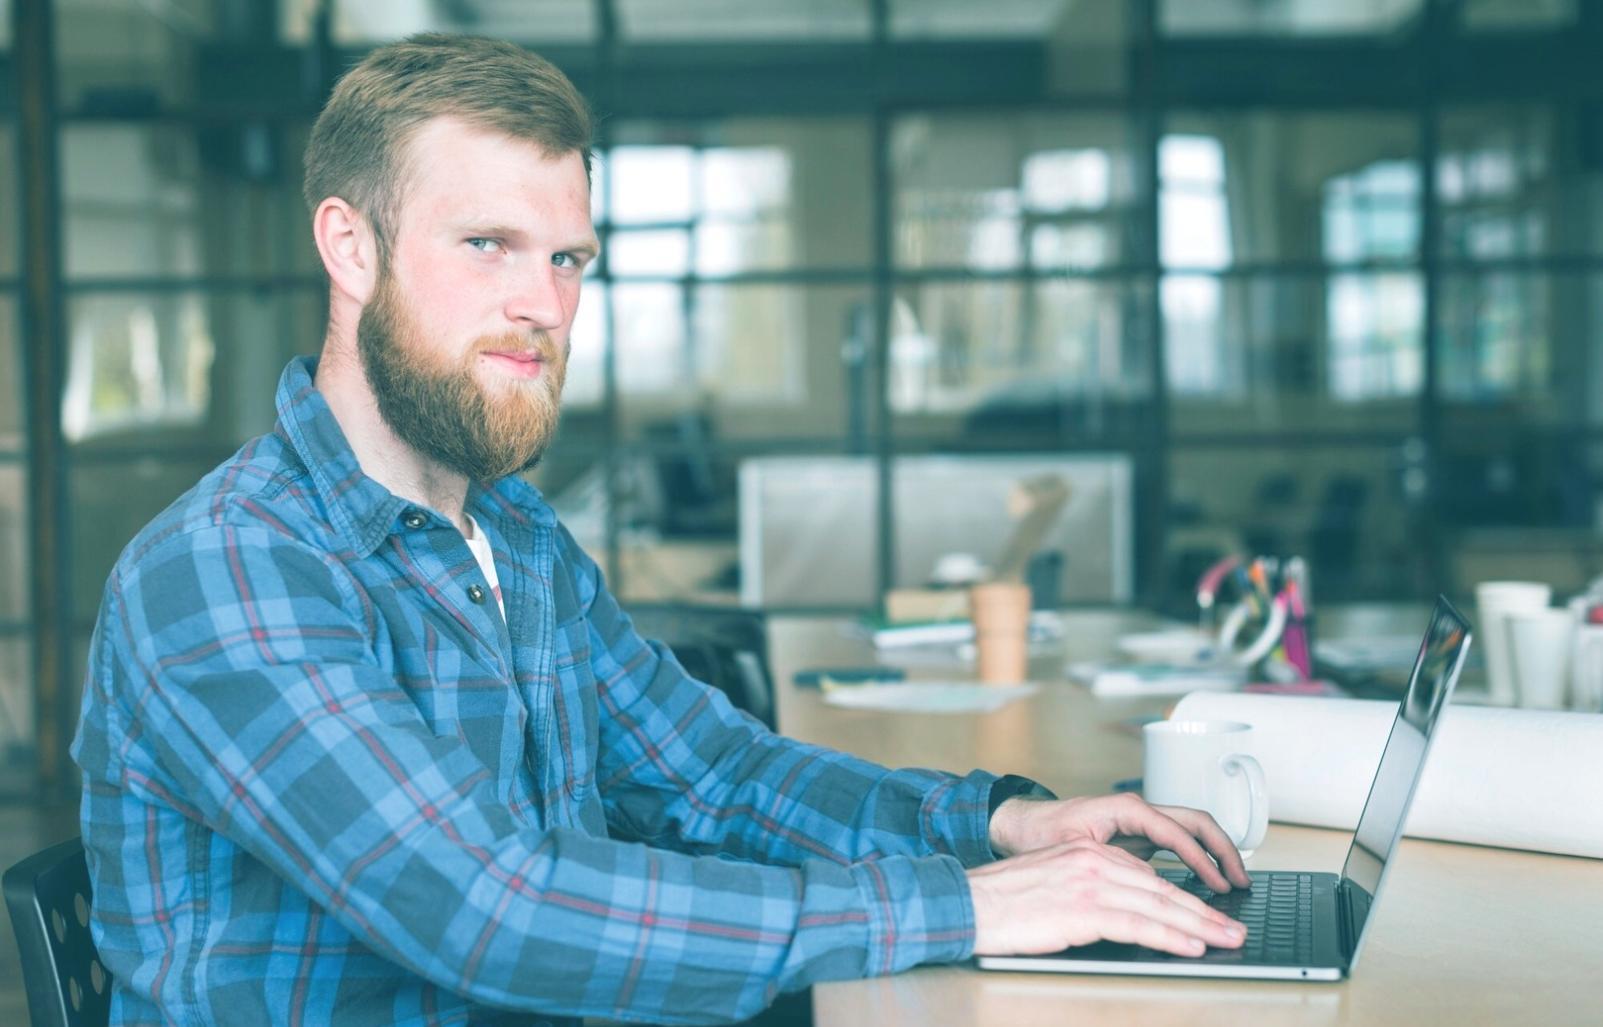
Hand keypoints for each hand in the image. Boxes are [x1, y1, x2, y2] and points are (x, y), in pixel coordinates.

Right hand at [966, 838, 1247, 956]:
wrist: (969, 902)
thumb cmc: (1005, 901)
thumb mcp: (1055, 884)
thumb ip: (1092, 891)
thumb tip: (1127, 916)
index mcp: (1091, 854)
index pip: (1151, 878)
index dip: (1186, 899)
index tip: (1210, 916)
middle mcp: (1096, 862)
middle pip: (1163, 889)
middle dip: (1204, 913)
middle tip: (1233, 929)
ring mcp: (1091, 884)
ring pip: (1158, 905)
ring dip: (1199, 926)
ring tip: (1226, 940)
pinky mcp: (1083, 908)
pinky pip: (1138, 923)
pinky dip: (1170, 936)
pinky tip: (1191, 946)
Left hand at [988, 792, 1251, 892]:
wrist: (1019, 826)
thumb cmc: (1039, 833)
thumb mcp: (1074, 850)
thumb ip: (1112, 862)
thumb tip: (1151, 885)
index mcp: (1126, 808)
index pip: (1177, 831)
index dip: (1202, 859)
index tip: (1220, 884)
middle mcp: (1138, 810)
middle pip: (1196, 823)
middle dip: (1223, 850)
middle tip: (1241, 882)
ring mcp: (1140, 822)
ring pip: (1191, 831)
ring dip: (1216, 853)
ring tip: (1234, 883)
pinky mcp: (1138, 836)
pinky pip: (1178, 844)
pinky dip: (1198, 860)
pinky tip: (1208, 883)